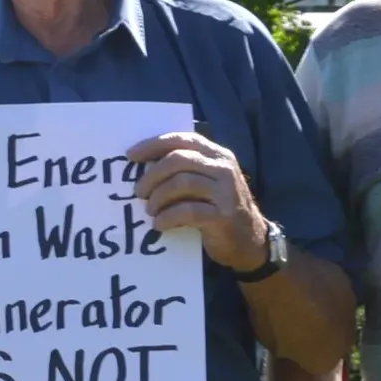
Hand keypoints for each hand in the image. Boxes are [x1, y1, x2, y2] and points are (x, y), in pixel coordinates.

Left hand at [127, 131, 268, 272]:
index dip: (154, 145)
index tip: (131, 156)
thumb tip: (142, 168)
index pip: (182, 139)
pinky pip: (187, 211)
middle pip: (178, 159)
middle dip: (152, 175)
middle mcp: (223, 168)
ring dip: (157, 197)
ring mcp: (225, 192)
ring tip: (150, 210)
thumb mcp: (206, 183)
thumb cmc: (218, 209)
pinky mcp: (223, 216)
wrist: (249, 240)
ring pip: (181, 183)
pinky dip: (167, 217)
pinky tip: (159, 224)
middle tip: (138, 192)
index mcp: (217, 155)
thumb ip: (184, 171)